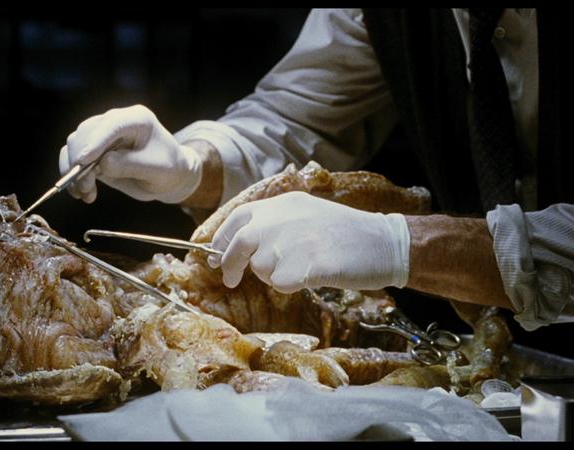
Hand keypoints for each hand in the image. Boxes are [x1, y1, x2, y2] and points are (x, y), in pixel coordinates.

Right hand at [59, 104, 201, 203]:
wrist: (168, 178)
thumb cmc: (168, 169)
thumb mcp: (157, 169)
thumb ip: (130, 165)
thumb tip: (102, 164)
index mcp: (136, 119)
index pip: (112, 124)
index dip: (96, 141)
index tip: (84, 160)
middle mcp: (115, 122)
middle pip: (85, 133)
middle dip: (80, 161)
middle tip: (85, 187)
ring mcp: (102, 135)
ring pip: (74, 145)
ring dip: (73, 170)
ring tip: (85, 194)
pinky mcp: (93, 151)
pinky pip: (72, 158)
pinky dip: (71, 175)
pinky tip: (81, 193)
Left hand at [207, 191, 409, 291]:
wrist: (383, 242)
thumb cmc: (346, 232)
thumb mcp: (306, 213)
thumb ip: (274, 223)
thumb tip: (239, 243)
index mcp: (281, 204)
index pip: (237, 219)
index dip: (221, 239)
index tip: (214, 257)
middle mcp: (281, 219)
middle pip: (239, 244)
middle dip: (229, 264)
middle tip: (231, 280)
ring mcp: (291, 242)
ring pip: (260, 268)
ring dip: (272, 274)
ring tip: (301, 267)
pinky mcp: (303, 266)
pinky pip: (280, 283)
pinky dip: (291, 286)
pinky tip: (311, 276)